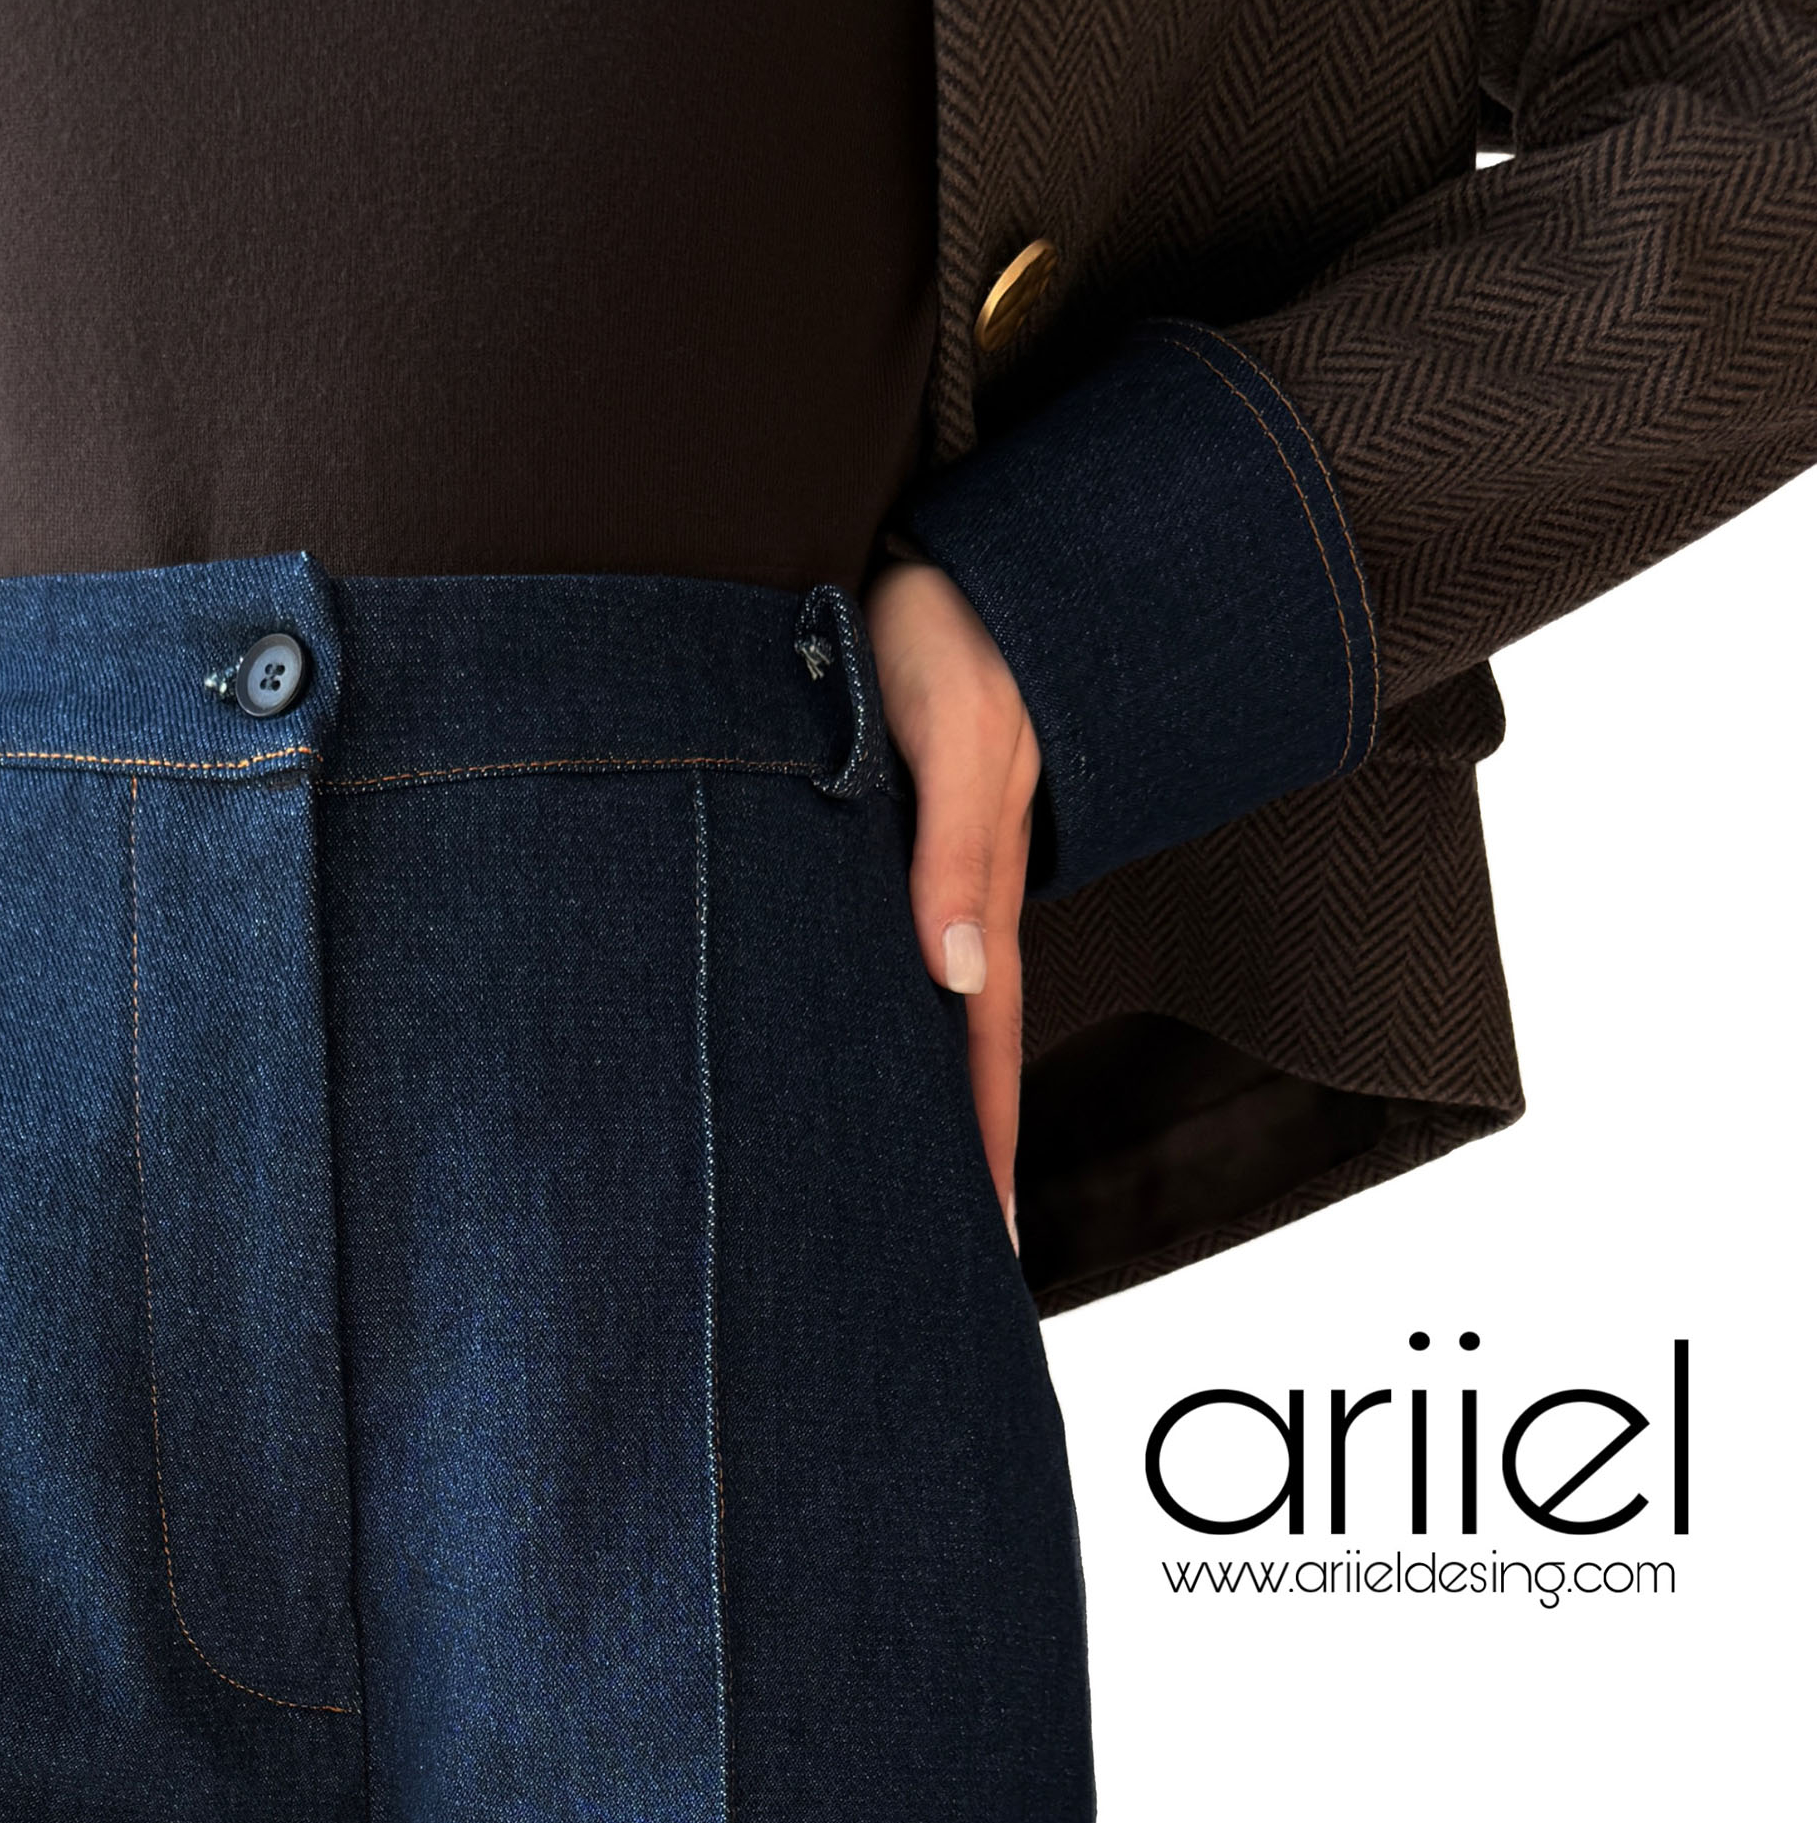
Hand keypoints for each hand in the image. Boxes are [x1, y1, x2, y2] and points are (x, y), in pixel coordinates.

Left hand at [864, 559, 1040, 1248]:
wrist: (933, 549)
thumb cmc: (944, 625)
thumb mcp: (956, 729)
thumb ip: (955, 848)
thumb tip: (956, 970)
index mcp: (978, 893)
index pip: (982, 1055)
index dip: (982, 1154)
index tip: (987, 1250)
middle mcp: (953, 904)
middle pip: (954, 1060)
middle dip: (952, 1164)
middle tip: (940, 1272)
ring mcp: (918, 881)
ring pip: (915, 1020)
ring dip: (909, 1108)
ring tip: (889, 1204)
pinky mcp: (881, 848)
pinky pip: (877, 964)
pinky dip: (871, 1032)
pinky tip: (836, 1073)